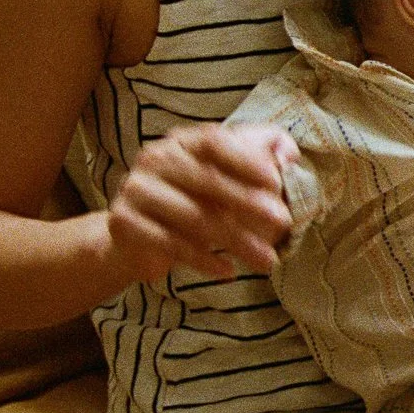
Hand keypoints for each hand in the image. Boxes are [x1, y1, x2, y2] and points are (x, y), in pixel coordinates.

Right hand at [105, 122, 296, 281]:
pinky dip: (202, 259)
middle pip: (207, 179)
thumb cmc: (197, 200)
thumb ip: (260, 157)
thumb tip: (289, 154)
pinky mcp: (124, 222)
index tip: (276, 182)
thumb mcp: (229, 176)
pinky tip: (228, 271)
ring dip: (236, 240)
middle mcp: (156, 158)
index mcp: (185, 141)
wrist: (140, 236)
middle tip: (283, 223)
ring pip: (193, 215)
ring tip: (267, 260)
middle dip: (249, 202)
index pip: (215, 141)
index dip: (246, 160)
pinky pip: (170, 243)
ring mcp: (137, 189)